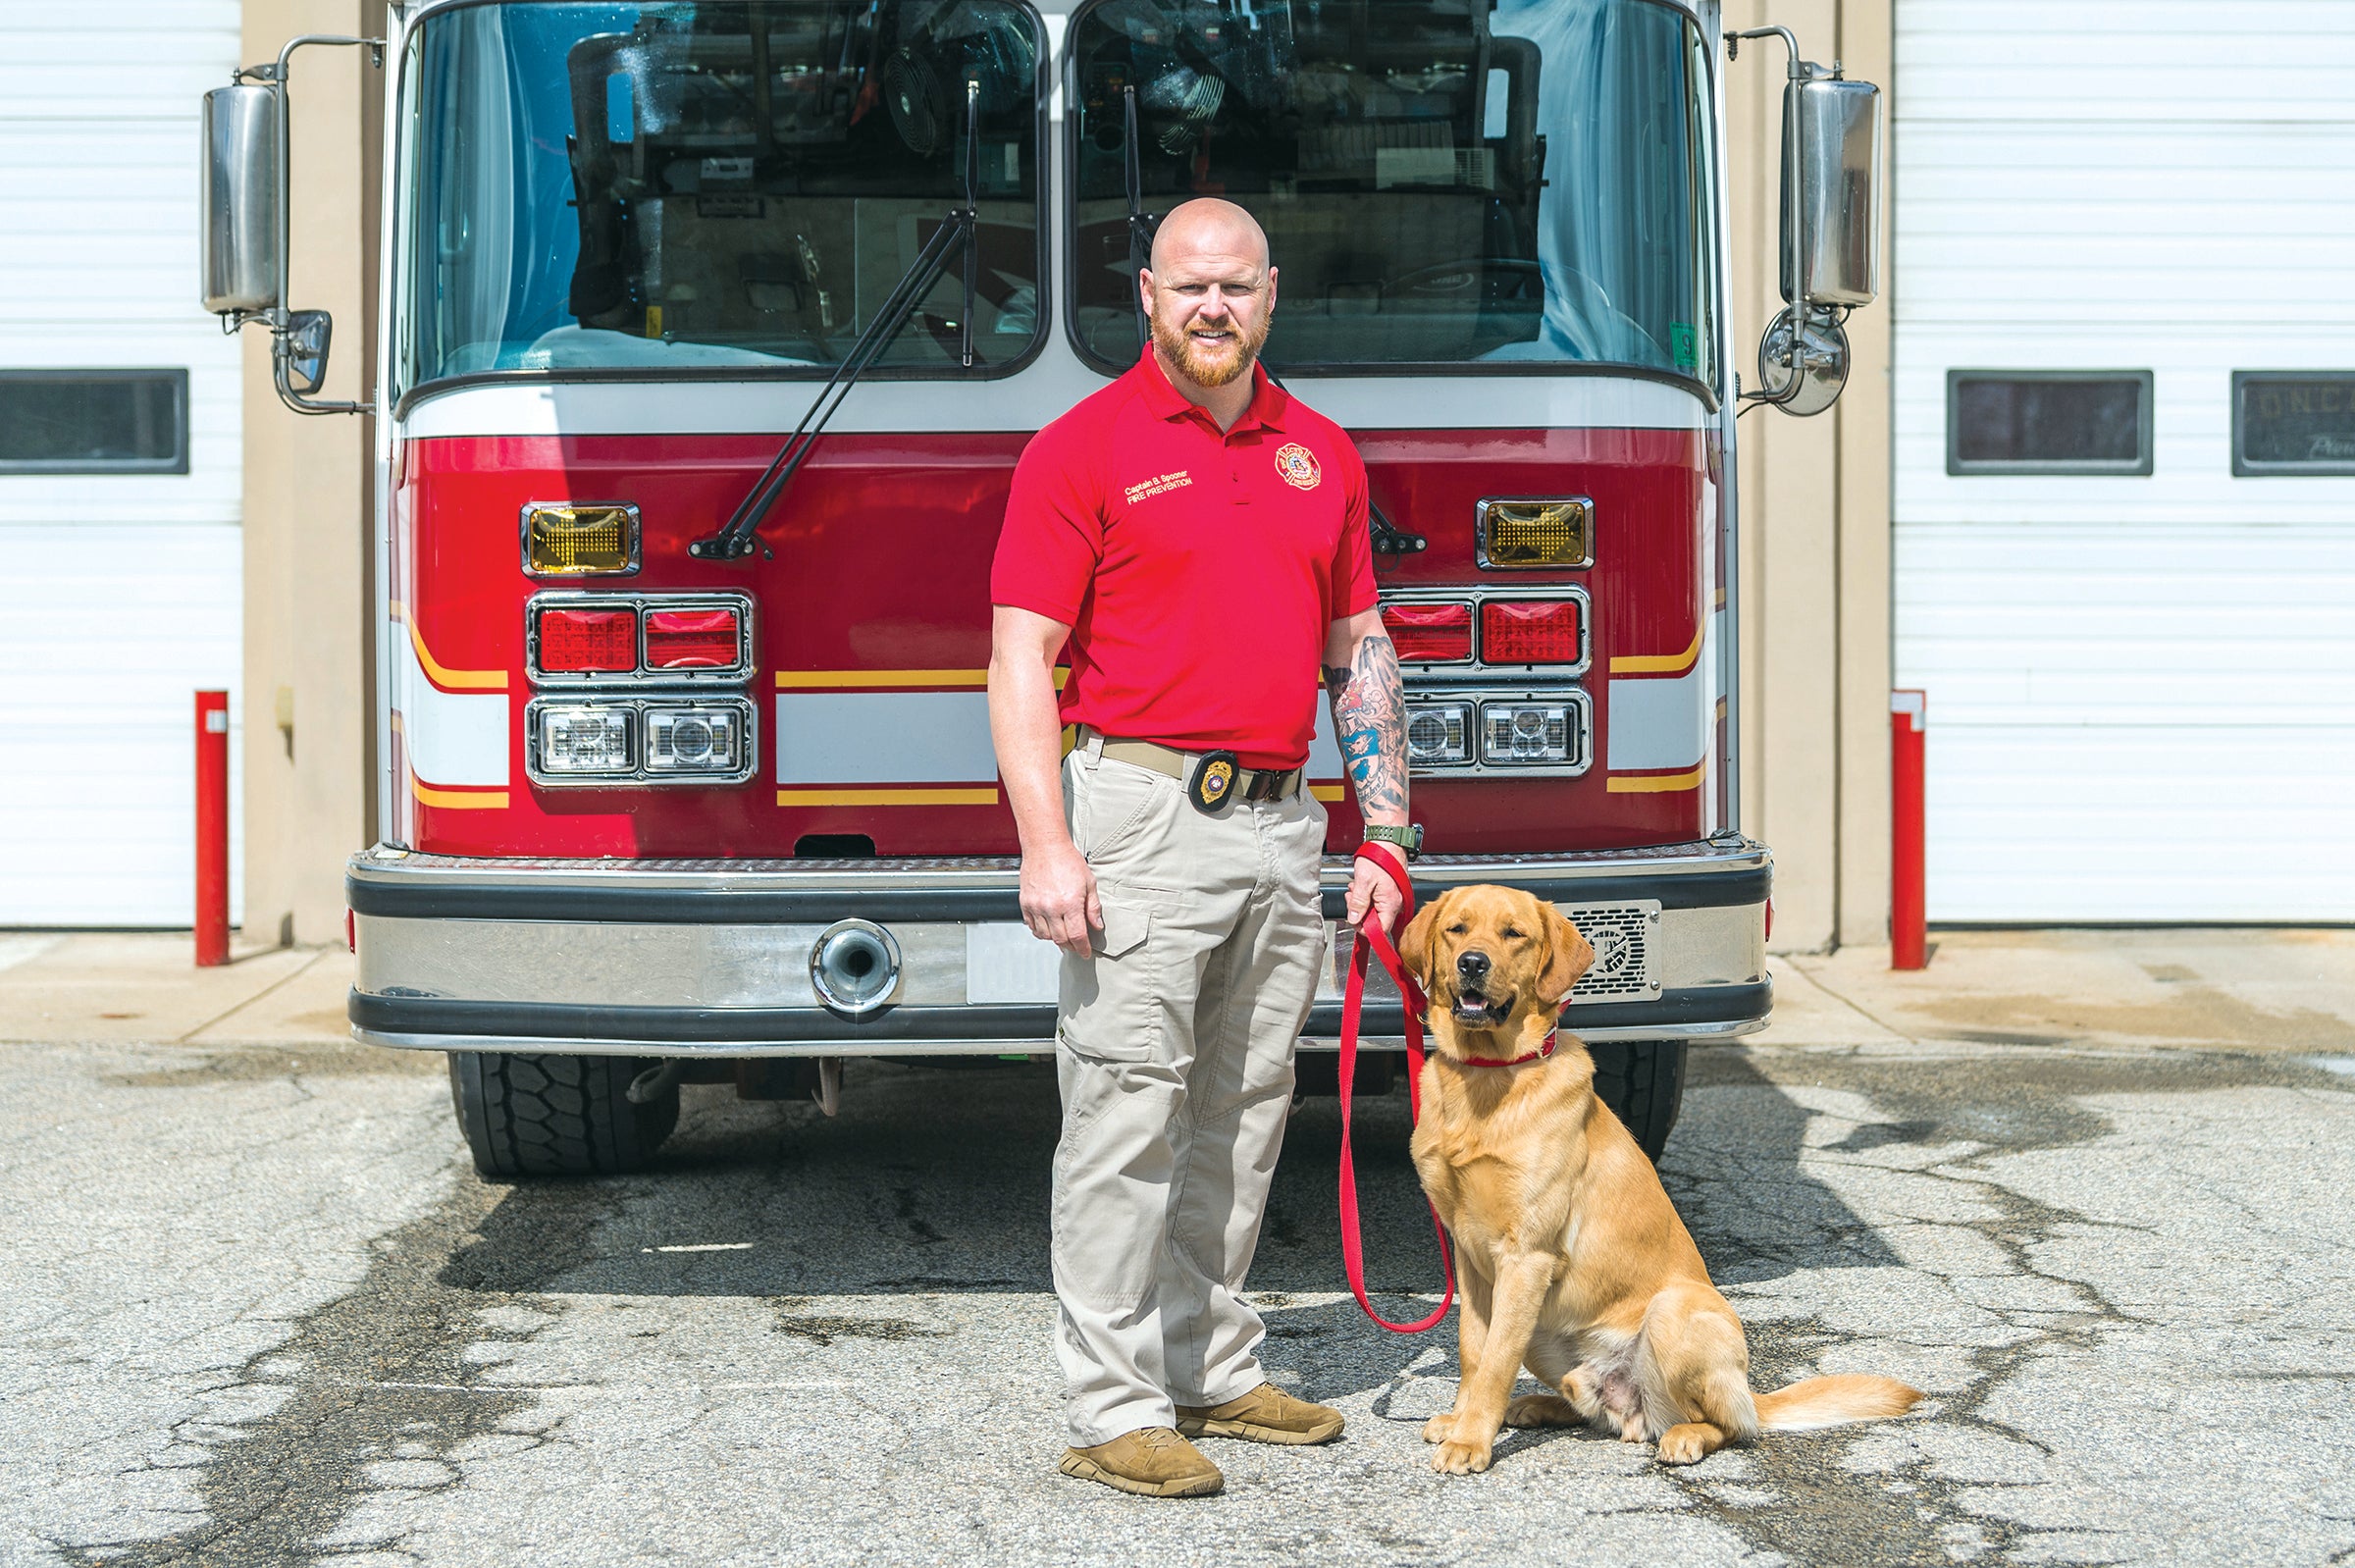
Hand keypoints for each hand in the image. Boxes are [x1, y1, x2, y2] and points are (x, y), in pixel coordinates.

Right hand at [1020, 839, 1100, 956]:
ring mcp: (1036, 906)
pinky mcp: (1025, 903)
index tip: (1086, 952)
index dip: (1083, 948)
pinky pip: (1032, 926)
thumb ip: (1093, 907)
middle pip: (1061, 939)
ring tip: (1063, 934)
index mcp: (1070, 903)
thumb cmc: (1067, 860)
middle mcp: (1051, 907)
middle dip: (1071, 946)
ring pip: (1045, 936)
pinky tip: (1048, 926)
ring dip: (1055, 939)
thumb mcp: (1089, 883)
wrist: (1045, 847)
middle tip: (1076, 945)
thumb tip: (1096, 925)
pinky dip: (1040, 931)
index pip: (1077, 936)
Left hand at [1345, 854, 1403, 932]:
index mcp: (1391, 903)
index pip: (1380, 930)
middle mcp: (1395, 904)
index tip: (1353, 919)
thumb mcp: (1363, 881)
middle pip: (1376, 922)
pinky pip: (1376, 903)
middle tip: (1352, 898)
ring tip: (1356, 889)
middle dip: (1360, 912)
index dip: (1364, 928)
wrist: (1387, 842)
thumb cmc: (1379, 857)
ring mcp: (1393, 899)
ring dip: (1361, 904)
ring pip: (1374, 912)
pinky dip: (1366, 897)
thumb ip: (1358, 902)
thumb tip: (1353, 919)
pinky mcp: (1389, 894)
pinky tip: (1361, 888)